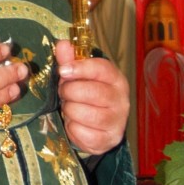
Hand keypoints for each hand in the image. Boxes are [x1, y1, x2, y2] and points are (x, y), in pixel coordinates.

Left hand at [54, 39, 128, 155]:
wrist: (97, 126)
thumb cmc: (87, 94)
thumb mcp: (78, 75)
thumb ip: (70, 59)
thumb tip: (62, 44)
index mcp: (116, 79)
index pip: (102, 69)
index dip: (80, 68)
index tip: (62, 70)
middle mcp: (121, 100)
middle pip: (93, 92)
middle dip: (70, 91)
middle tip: (63, 92)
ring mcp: (118, 121)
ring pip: (88, 114)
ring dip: (70, 110)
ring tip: (69, 107)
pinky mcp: (109, 140)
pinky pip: (84, 134)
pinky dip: (73, 129)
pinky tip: (74, 124)